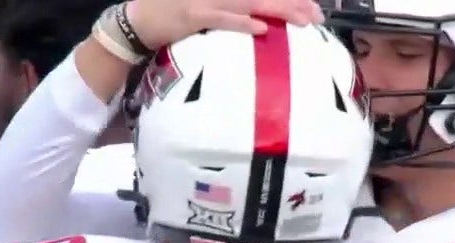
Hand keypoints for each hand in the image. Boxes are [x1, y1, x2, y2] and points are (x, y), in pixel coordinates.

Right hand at [125, 0, 323, 50]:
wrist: (137, 21)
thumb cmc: (171, 11)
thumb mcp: (206, 2)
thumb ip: (230, 6)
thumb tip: (258, 16)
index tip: (311, 4)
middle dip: (292, 2)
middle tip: (317, 15)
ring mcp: (205, 0)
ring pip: (250, 2)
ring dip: (278, 10)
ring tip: (303, 20)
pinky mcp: (192, 16)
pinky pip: (222, 19)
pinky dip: (242, 23)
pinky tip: (262, 28)